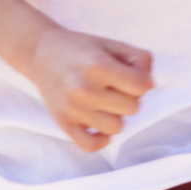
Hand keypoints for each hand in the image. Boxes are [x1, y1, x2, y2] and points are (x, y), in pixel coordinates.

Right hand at [18, 21, 154, 152]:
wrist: (40, 54)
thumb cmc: (79, 49)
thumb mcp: (111, 44)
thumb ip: (138, 59)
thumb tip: (150, 84)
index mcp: (98, 66)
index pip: (142, 86)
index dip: (141, 80)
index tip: (129, 75)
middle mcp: (85, 89)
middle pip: (132, 108)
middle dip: (128, 97)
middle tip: (112, 86)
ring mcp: (73, 109)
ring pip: (116, 127)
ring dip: (115, 115)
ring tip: (103, 102)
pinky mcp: (64, 124)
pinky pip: (91, 145)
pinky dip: (100, 139)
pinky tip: (99, 124)